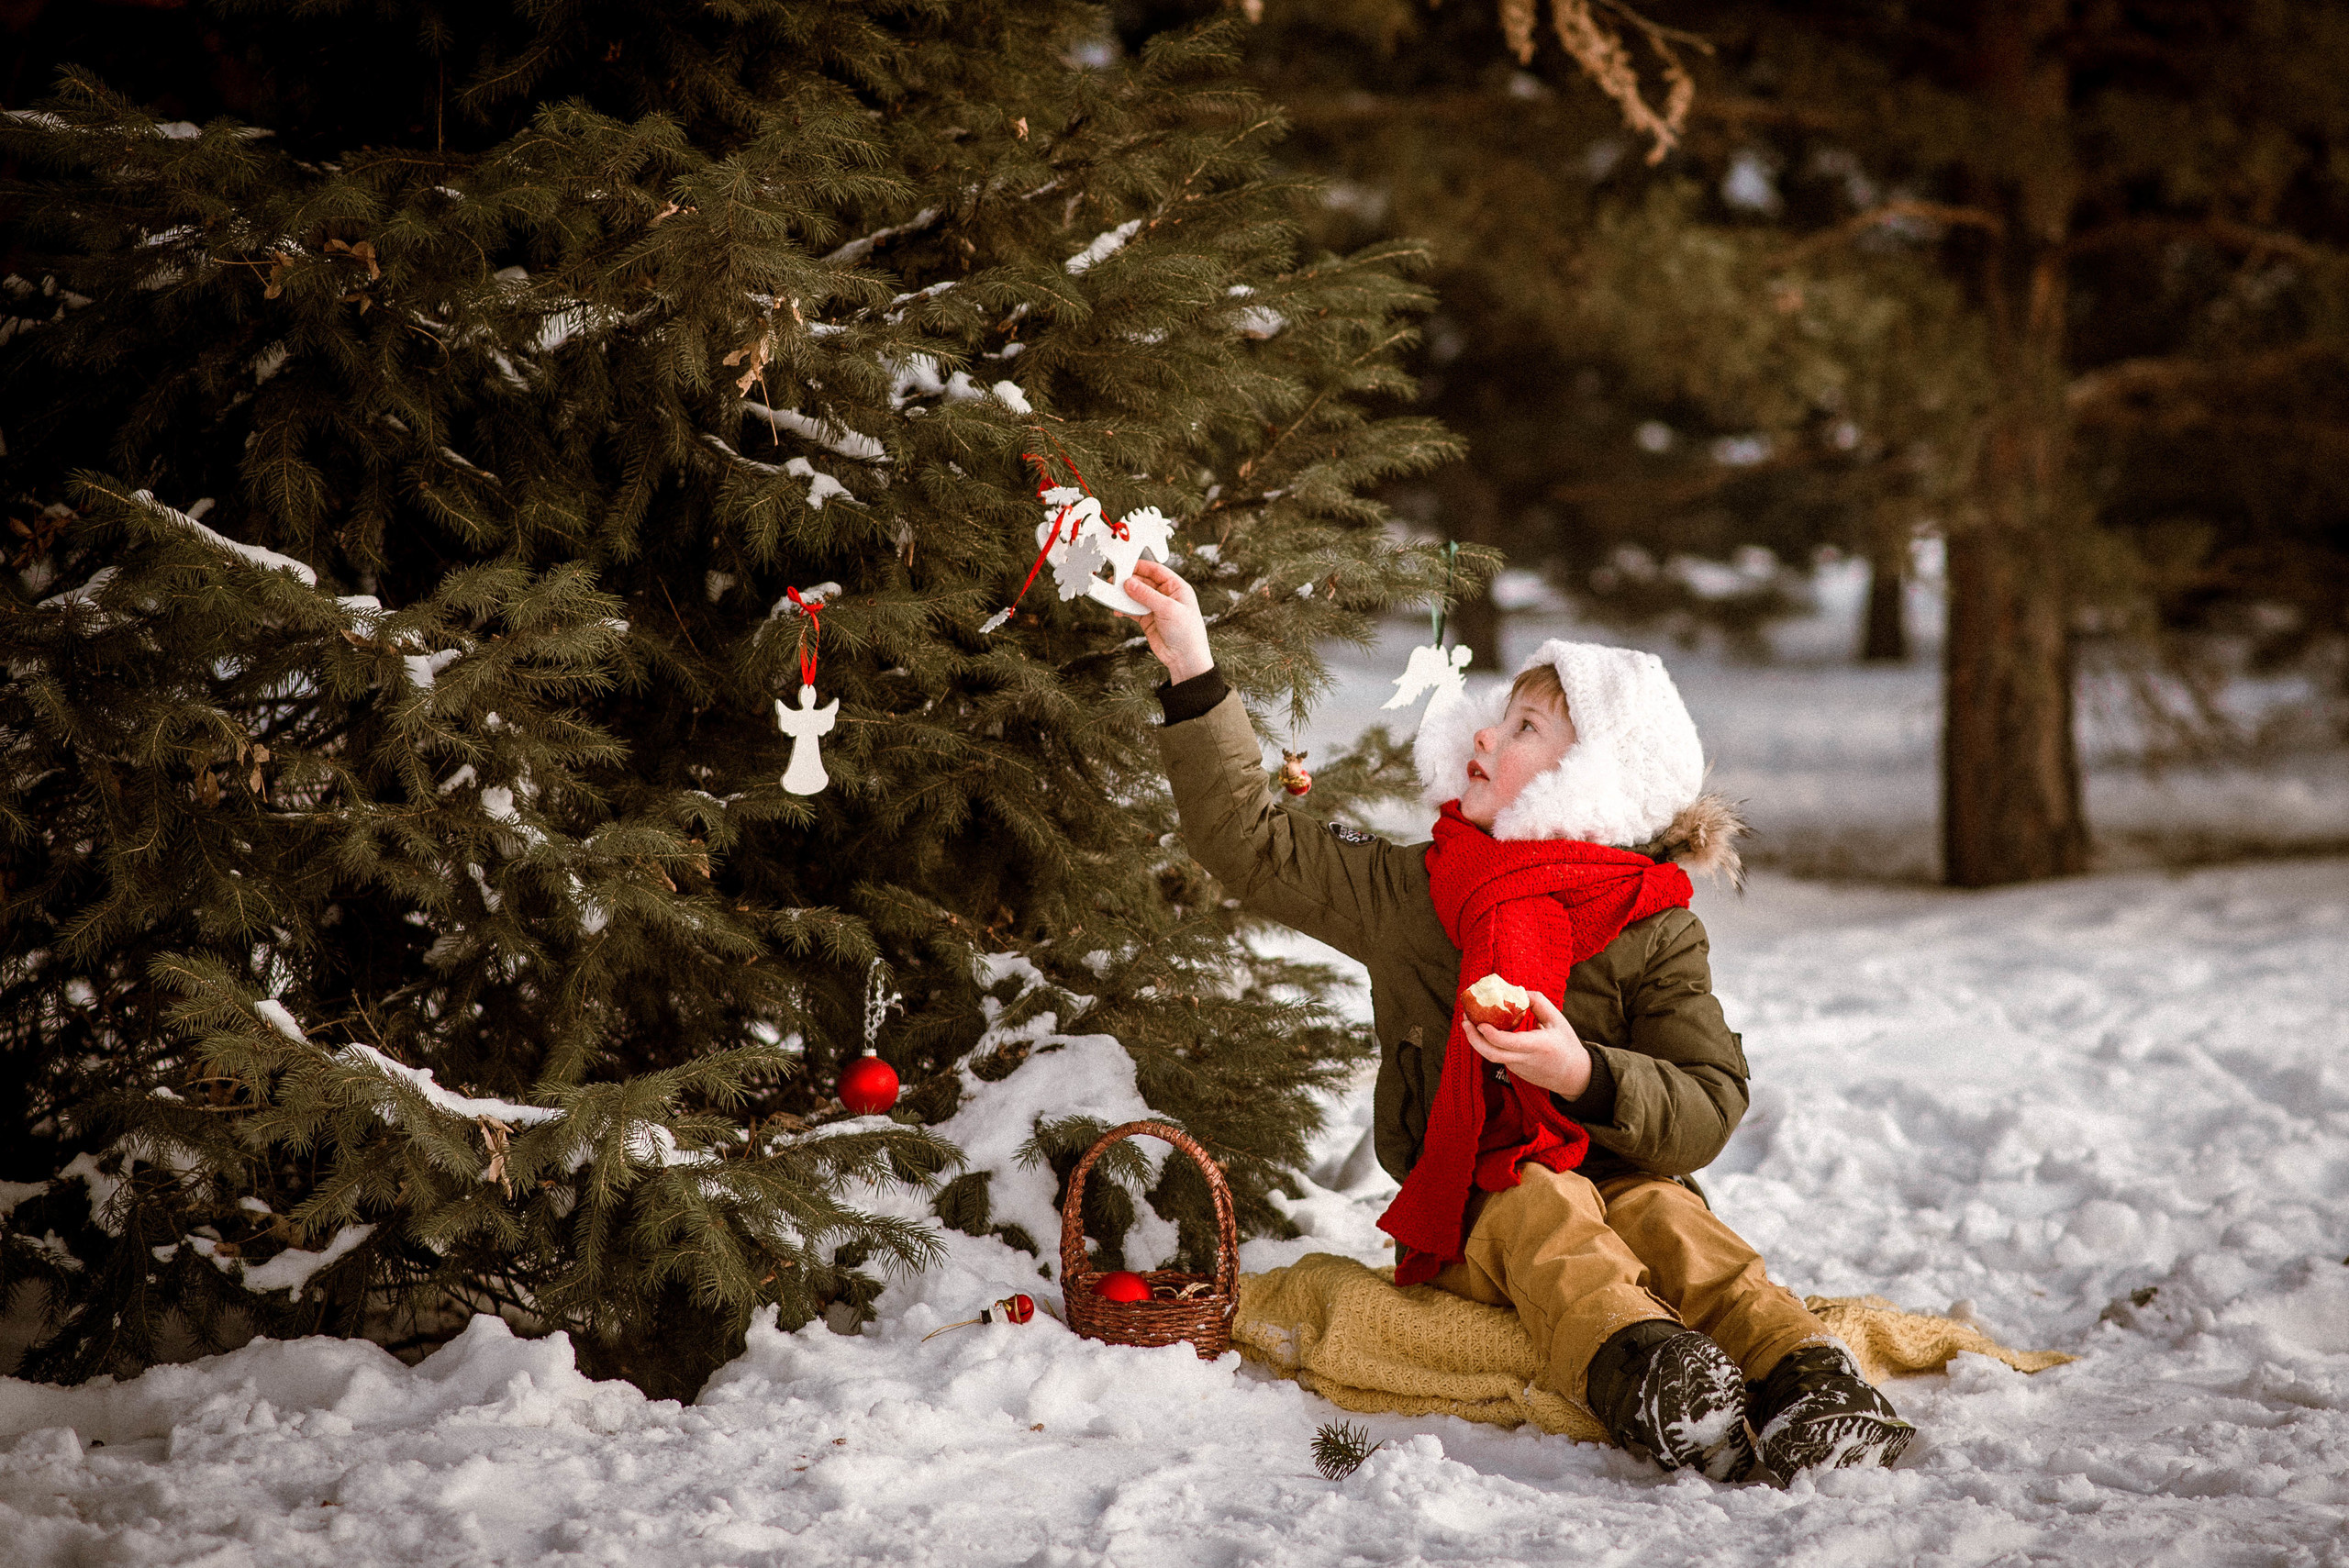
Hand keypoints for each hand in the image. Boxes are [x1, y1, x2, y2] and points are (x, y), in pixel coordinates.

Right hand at [1118, 558, 1213, 683]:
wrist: (1185, 658)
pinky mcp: (1147, 619)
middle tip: (1114, 582)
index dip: (1140, 567)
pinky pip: (1132, 610)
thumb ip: (1147, 595)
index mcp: (1177, 587)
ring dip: (1124, 596)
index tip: (1125, 565)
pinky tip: (1117, 610)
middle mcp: (1166, 595)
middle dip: (1129, 582)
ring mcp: (1155, 607)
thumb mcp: (1168, 609)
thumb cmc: (1187, 633)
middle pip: (1143, 582)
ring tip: (1113, 596)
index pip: (1156, 570)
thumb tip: (1130, 583)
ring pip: (1136, 596)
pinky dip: (1124, 609)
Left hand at [1465, 991, 1592, 1099]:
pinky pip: (1498, 1056)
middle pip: (1491, 1054)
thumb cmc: (1566, 1045)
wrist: (1573, 1076)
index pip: (1508, 1043)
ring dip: (1478, 1040)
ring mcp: (1517, 1067)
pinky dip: (1488, 1043)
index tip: (1479, 1022)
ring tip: (1470, 1022)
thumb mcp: (1557, 1020)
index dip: (1490, 1034)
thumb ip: (1538, 1003)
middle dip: (1473, 1038)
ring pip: (1492, 1055)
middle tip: (1464, 1021)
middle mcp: (1524, 1059)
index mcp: (1537, 1046)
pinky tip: (1485, 1030)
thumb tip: (1517, 991)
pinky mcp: (1514, 1070)